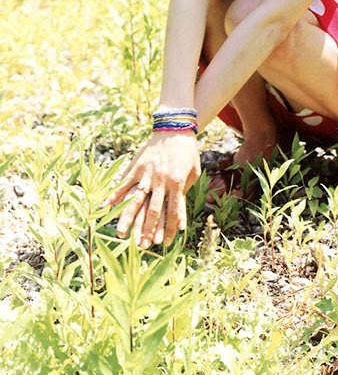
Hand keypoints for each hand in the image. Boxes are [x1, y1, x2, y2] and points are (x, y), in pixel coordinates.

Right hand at [106, 131, 199, 248]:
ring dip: (128, 218)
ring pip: (136, 200)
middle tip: (141, 246)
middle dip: (147, 230)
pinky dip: (115, 195)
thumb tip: (179, 217)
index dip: (169, 229)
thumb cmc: (187, 153)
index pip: (173, 211)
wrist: (175, 128)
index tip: (164, 243)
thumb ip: (184, 193)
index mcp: (177, 182)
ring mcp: (147, 173)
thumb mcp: (193, 173)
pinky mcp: (137, 166)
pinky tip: (107, 207)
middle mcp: (161, 180)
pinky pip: (125, 183)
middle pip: (153, 210)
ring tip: (120, 234)